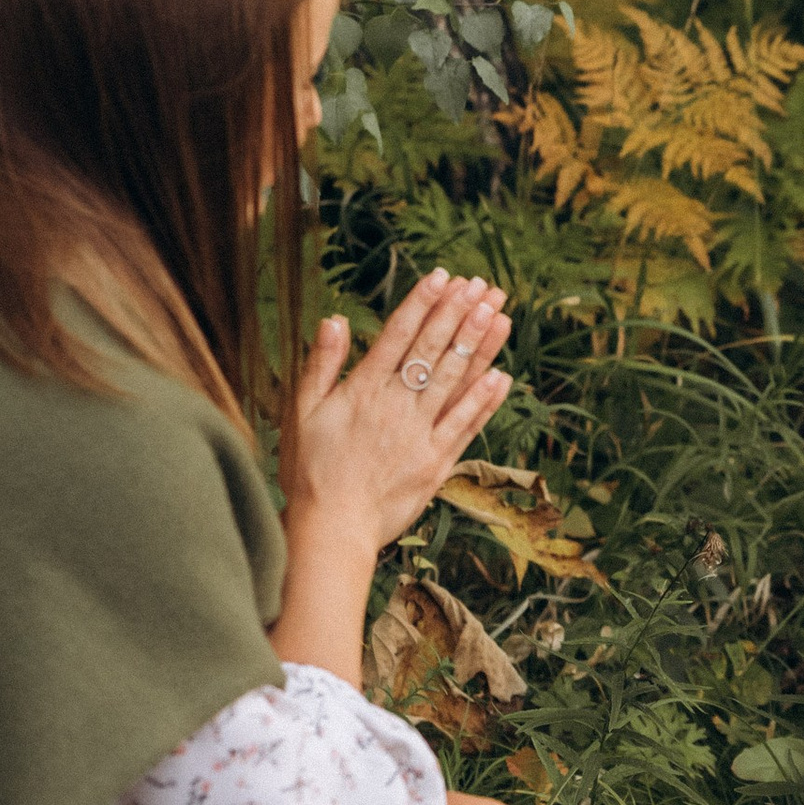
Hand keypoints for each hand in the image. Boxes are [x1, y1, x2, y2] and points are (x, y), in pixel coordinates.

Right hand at [280, 268, 512, 554]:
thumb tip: (335, 320)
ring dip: (478, 345)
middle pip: (432, 350)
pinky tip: (502, 376)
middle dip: (458, 314)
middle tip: (481, 285)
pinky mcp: (435, 462)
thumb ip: (321, 364)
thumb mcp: (301, 412)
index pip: (398, 335)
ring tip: (498, 314)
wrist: (330, 527)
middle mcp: (395, 406)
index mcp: (362, 389)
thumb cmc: (309, 470)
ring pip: (453, 380)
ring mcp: (419, 434)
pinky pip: (464, 425)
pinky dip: (483, 400)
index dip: (422, 303)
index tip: (443, 277)